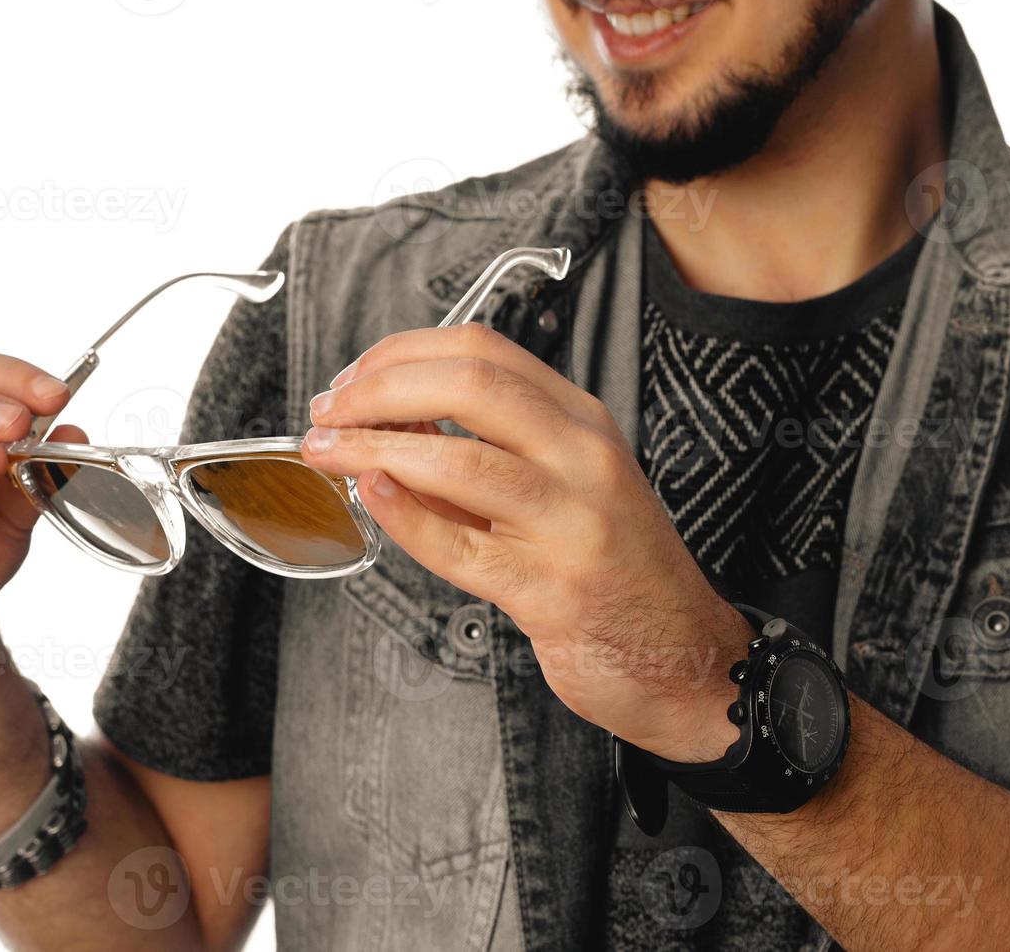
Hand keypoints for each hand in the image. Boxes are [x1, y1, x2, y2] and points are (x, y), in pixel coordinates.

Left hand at [302, 322, 752, 761]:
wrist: (682, 656)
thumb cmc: (615, 571)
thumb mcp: (559, 489)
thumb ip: (476, 454)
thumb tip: (385, 424)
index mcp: (581, 423)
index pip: (484, 353)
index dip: (402, 354)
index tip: (354, 376)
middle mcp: (583, 459)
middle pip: (472, 385)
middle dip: (380, 388)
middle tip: (329, 408)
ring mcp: (571, 523)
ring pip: (459, 459)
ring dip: (374, 446)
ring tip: (326, 450)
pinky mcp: (551, 589)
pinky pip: (460, 544)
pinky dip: (405, 513)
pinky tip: (371, 494)